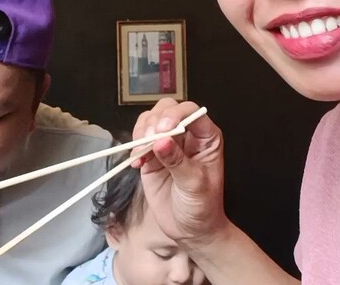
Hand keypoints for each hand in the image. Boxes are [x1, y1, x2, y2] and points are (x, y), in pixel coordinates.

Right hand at [132, 99, 228, 244]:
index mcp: (206, 137)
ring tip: (141, 153)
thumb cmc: (202, 207)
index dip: (175, 115)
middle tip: (148, 139)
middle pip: (167, 109)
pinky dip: (133, 147)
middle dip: (155, 121)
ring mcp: (167, 144)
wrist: (190, 230)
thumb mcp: (194, 184)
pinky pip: (139, 140)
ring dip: (141, 131)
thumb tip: (161, 141)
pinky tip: (137, 163)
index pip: (191, 112)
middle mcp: (186, 135)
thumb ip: (178, 162)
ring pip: (150, 120)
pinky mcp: (151, 155)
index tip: (163, 130)